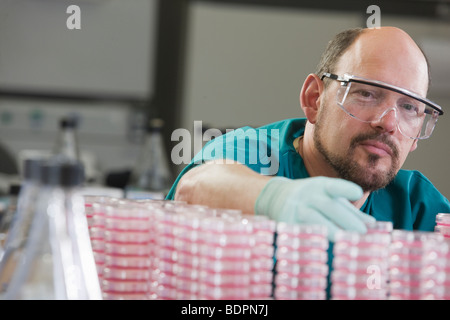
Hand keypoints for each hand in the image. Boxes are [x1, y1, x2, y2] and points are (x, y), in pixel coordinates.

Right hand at [254, 176, 375, 241]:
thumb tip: (372, 224)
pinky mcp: (287, 223)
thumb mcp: (327, 196)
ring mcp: (296, 209)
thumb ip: (349, 209)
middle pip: (329, 207)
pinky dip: (317, 240)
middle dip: (348, 220)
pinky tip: (327, 247)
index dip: (345, 188)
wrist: (275, 197)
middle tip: (363, 232)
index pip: (333, 186)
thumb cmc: (310, 198)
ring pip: (316, 221)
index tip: (358, 192)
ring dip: (334, 232)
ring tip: (348, 241)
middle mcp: (308, 195)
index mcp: (321, 186)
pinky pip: (304, 233)